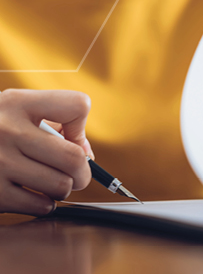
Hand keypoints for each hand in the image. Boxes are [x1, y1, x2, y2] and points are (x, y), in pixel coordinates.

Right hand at [0, 89, 92, 215]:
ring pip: (61, 186)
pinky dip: (44, 203)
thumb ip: (57, 125)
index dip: (81, 125)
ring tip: (50, 181)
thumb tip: (87, 155)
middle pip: (75, 158)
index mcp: (18, 103)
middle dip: (83, 171)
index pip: (77, 105)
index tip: (72, 138)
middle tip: (77, 174)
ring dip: (63, 188)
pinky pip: (41, 206)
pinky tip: (30, 192)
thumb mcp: (17, 111)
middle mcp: (7, 131)